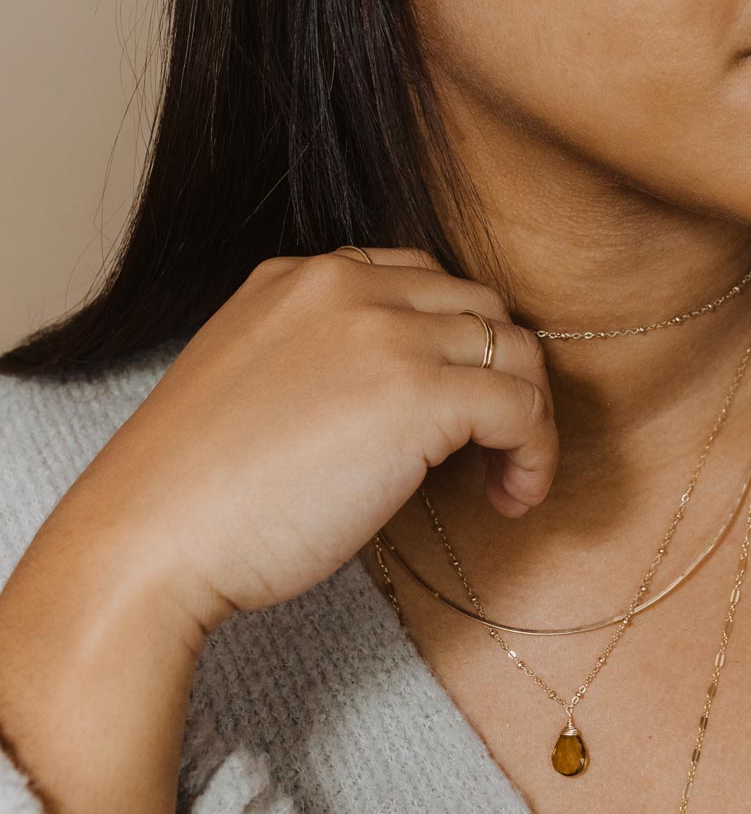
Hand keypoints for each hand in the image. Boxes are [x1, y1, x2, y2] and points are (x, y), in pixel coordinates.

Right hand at [59, 246, 558, 630]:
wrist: (151, 536)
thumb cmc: (199, 490)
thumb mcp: (262, 388)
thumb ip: (331, 366)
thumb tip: (406, 409)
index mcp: (304, 277)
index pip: (424, 282)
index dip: (457, 348)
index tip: (457, 412)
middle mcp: (348, 284)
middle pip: (481, 308)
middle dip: (502, 377)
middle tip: (493, 448)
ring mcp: (384, 332)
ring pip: (515, 351)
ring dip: (528, 416)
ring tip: (505, 479)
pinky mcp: (418, 393)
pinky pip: (523, 406)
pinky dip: (536, 452)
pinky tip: (512, 496)